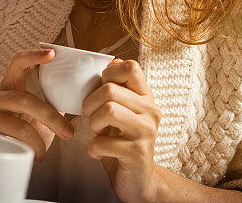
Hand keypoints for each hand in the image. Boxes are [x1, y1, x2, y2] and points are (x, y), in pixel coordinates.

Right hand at [0, 48, 73, 161]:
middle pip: (25, 99)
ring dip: (38, 142)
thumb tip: (81, 90)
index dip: (34, 55)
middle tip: (68, 133)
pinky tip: (31, 156)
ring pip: (19, 125)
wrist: (4, 158)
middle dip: (50, 117)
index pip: (18, 62)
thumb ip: (53, 101)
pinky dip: (25, 150)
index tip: (53, 54)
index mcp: (9, 85)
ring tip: (44, 153)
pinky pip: (8, 141)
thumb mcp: (40, 115)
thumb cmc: (26, 134)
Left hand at [82, 58, 161, 202]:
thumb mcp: (123, 112)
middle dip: (90, 105)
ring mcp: (146, 132)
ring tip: (97, 133)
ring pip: (108, 110)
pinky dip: (92, 148)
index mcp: (146, 97)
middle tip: (93, 117)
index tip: (101, 90)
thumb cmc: (124, 142)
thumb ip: (118, 88)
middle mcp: (151, 111)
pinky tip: (100, 151)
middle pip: (110, 90)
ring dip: (92, 124)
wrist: (139, 181)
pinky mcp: (137, 153)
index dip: (108, 74)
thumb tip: (111, 60)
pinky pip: (102, 142)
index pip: (130, 66)